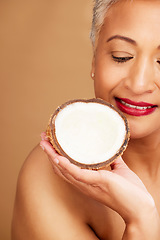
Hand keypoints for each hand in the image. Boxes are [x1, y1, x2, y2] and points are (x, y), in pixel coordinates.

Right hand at [40, 132, 154, 223]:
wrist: (140, 207)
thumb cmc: (130, 191)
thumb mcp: (119, 170)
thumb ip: (113, 160)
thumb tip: (112, 148)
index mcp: (87, 180)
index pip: (67, 169)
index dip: (57, 157)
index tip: (52, 144)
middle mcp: (83, 183)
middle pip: (60, 168)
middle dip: (49, 154)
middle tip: (42, 140)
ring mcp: (88, 184)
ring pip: (64, 170)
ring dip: (52, 157)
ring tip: (44, 144)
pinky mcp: (96, 182)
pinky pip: (77, 174)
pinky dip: (66, 166)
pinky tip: (58, 157)